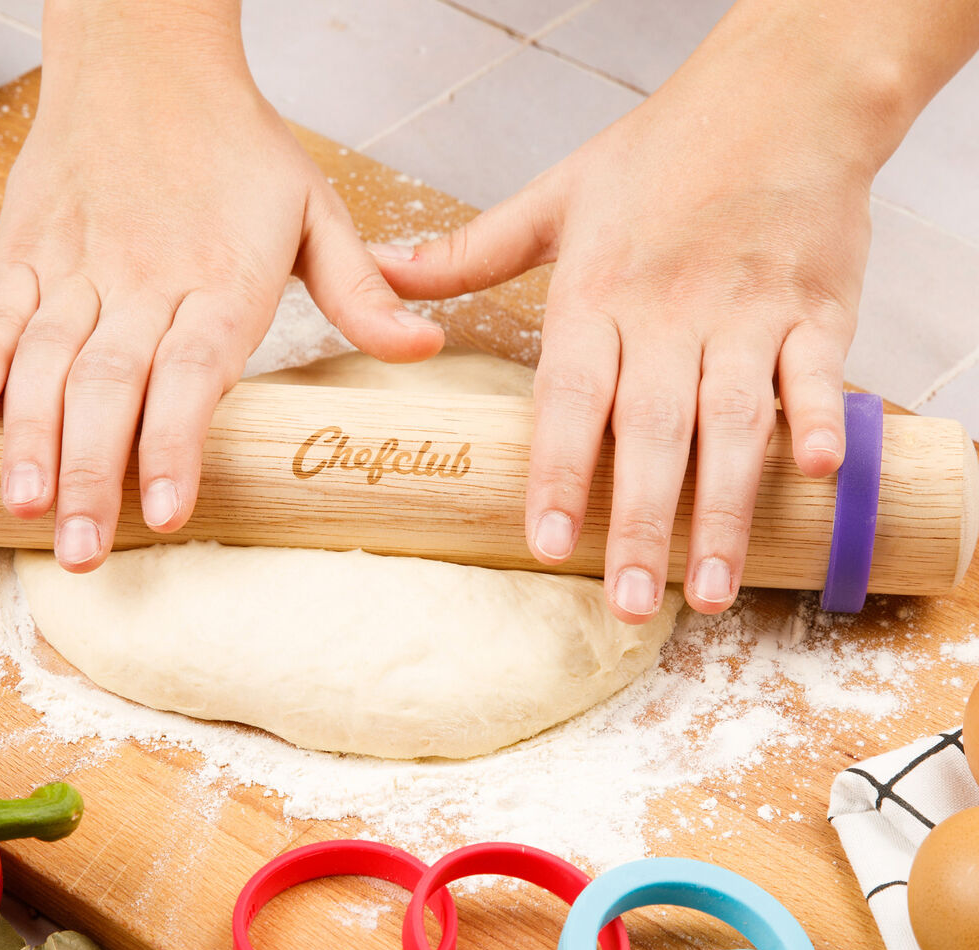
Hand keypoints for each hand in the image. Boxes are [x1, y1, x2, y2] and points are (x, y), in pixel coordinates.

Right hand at [0, 7, 441, 571]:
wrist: (146, 54)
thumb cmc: (237, 145)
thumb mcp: (318, 210)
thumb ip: (363, 292)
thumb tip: (425, 347)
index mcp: (218, 280)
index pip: (192, 375)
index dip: (176, 445)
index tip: (167, 511)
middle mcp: (142, 280)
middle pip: (109, 387)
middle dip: (92, 475)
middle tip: (83, 551)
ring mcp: (77, 264)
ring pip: (46, 360)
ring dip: (32, 438)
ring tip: (25, 506)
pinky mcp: (27, 248)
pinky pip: (1, 308)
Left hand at [372, 8, 887, 621]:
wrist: (784, 93)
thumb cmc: (664, 151)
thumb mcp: (555, 196)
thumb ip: (470, 252)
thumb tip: (384, 271)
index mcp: (597, 293)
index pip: (569, 398)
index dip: (556, 474)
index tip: (545, 545)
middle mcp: (669, 312)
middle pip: (650, 432)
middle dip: (638, 524)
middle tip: (623, 604)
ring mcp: (746, 313)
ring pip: (731, 423)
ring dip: (720, 510)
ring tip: (706, 590)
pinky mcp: (815, 309)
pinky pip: (816, 373)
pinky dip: (817, 420)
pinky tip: (812, 477)